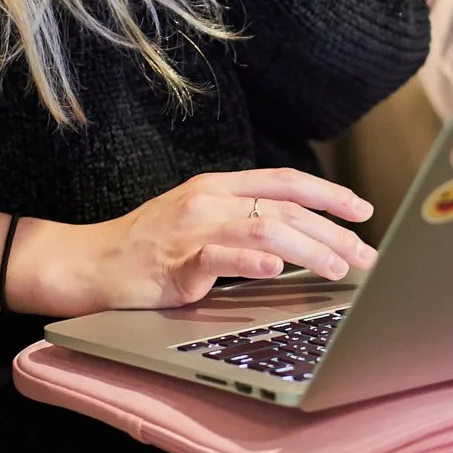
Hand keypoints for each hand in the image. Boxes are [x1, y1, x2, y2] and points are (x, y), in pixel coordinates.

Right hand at [10, 168, 375, 316]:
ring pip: (264, 230)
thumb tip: (301, 236)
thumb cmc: (147, 247)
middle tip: (365, 255)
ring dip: (309, 249)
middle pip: (286, 208)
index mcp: (219, 186)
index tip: (364, 210)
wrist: (87, 263)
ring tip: (338, 268)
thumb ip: (242, 220)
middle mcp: (210, 200)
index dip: (329, 193)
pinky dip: (251, 263)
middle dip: (333, 232)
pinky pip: (218, 258)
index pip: (286, 182)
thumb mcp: (199, 220)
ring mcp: (192, 229)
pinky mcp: (174, 263)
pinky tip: (277, 270)